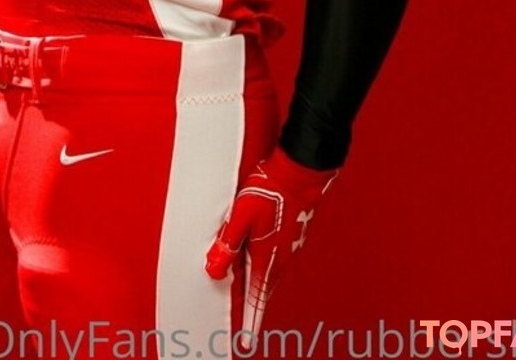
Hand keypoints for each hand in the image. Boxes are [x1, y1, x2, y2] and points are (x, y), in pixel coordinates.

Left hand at [205, 148, 336, 333]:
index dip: (249, 321)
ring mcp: (289, 248)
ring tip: (244, 288)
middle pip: (262, 290)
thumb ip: (228, 243)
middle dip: (251, 305)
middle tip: (241, 319)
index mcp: (266, 259)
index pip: (256, 300)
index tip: (246, 341)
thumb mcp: (241, 215)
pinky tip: (257, 256)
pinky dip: (265, 266)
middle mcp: (281, 258)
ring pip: (269, 275)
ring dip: (257, 284)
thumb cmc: (272, 190)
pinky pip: (276, 259)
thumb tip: (214, 269)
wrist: (301, 173)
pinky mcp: (292, 236)